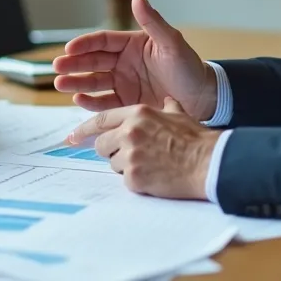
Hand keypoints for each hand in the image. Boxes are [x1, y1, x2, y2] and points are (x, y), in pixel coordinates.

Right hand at [53, 0, 217, 120]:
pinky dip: (90, 102)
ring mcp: (123, 84)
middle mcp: (124, 63)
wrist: (204, 100)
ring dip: (76, 83)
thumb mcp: (172, 43)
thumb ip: (153, 22)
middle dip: (73, 64)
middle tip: (57, 68)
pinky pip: (104, 102)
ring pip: (94, 82)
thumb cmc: (190, 68)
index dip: (84, 44)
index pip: (102, 41)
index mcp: (132, 45)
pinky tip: (78, 100)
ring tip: (60, 85)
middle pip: (92, 61)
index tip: (69, 49)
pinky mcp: (126, 103)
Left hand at [68, 98, 218, 199]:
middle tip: (132, 155)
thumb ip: (166, 107)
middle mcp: (130, 131)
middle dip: (112, 151)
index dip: (84, 130)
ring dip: (127, 166)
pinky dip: (138, 180)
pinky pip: (125, 180)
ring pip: (113, 163)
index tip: (71, 138)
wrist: (209, 163)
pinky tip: (155, 176)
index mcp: (137, 113)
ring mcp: (130, 155)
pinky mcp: (134, 177)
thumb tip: (166, 99)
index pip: (101, 120)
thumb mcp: (179, 115)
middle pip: (101, 144)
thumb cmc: (196, 140)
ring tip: (151, 164)